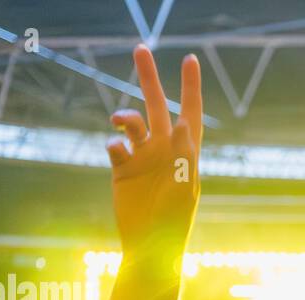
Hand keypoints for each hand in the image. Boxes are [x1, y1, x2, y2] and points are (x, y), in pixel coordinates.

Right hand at [107, 46, 202, 256]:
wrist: (149, 246)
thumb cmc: (173, 223)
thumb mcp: (182, 189)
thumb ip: (183, 157)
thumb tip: (183, 125)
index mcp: (185, 152)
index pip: (190, 112)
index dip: (191, 86)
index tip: (191, 59)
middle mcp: (163, 149)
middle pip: (156, 104)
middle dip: (149, 78)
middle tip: (140, 49)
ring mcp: (142, 157)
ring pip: (131, 121)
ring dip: (125, 115)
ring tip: (120, 121)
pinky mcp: (122, 168)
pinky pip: (114, 144)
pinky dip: (113, 140)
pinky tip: (117, 149)